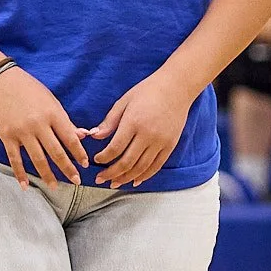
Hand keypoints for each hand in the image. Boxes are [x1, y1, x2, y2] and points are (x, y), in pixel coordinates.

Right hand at [0, 65, 87, 188]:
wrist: (0, 80)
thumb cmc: (29, 88)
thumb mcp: (51, 100)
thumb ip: (65, 120)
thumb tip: (82, 135)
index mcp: (52, 113)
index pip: (70, 138)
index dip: (79, 153)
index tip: (85, 164)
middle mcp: (38, 124)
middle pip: (56, 152)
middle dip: (67, 168)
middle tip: (76, 181)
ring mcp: (21, 131)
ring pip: (37, 159)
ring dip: (47, 175)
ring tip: (55, 186)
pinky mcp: (7, 136)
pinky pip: (15, 159)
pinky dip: (20, 174)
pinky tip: (26, 186)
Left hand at [87, 67, 191, 188]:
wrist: (176, 87)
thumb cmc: (147, 91)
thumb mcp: (124, 101)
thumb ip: (109, 121)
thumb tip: (94, 136)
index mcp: (133, 122)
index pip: (115, 148)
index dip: (103, 158)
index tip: (96, 160)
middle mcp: (147, 135)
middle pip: (127, 162)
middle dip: (111, 173)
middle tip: (100, 179)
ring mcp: (160, 142)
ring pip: (141, 168)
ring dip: (126, 178)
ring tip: (114, 183)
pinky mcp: (170, 146)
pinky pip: (156, 166)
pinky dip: (144, 176)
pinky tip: (134, 181)